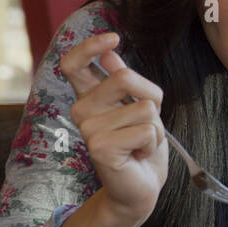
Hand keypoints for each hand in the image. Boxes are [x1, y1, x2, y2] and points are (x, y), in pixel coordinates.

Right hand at [59, 32, 167, 226]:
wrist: (141, 187)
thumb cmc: (141, 146)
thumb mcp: (140, 108)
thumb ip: (125, 83)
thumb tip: (111, 55)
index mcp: (88, 98)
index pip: (73, 64)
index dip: (89, 47)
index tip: (112, 39)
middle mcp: (81, 111)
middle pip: (125, 78)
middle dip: (150, 100)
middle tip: (143, 126)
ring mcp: (88, 129)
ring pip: (144, 107)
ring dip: (154, 128)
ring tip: (139, 144)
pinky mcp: (101, 147)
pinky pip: (147, 130)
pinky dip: (154, 143)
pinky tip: (138, 156)